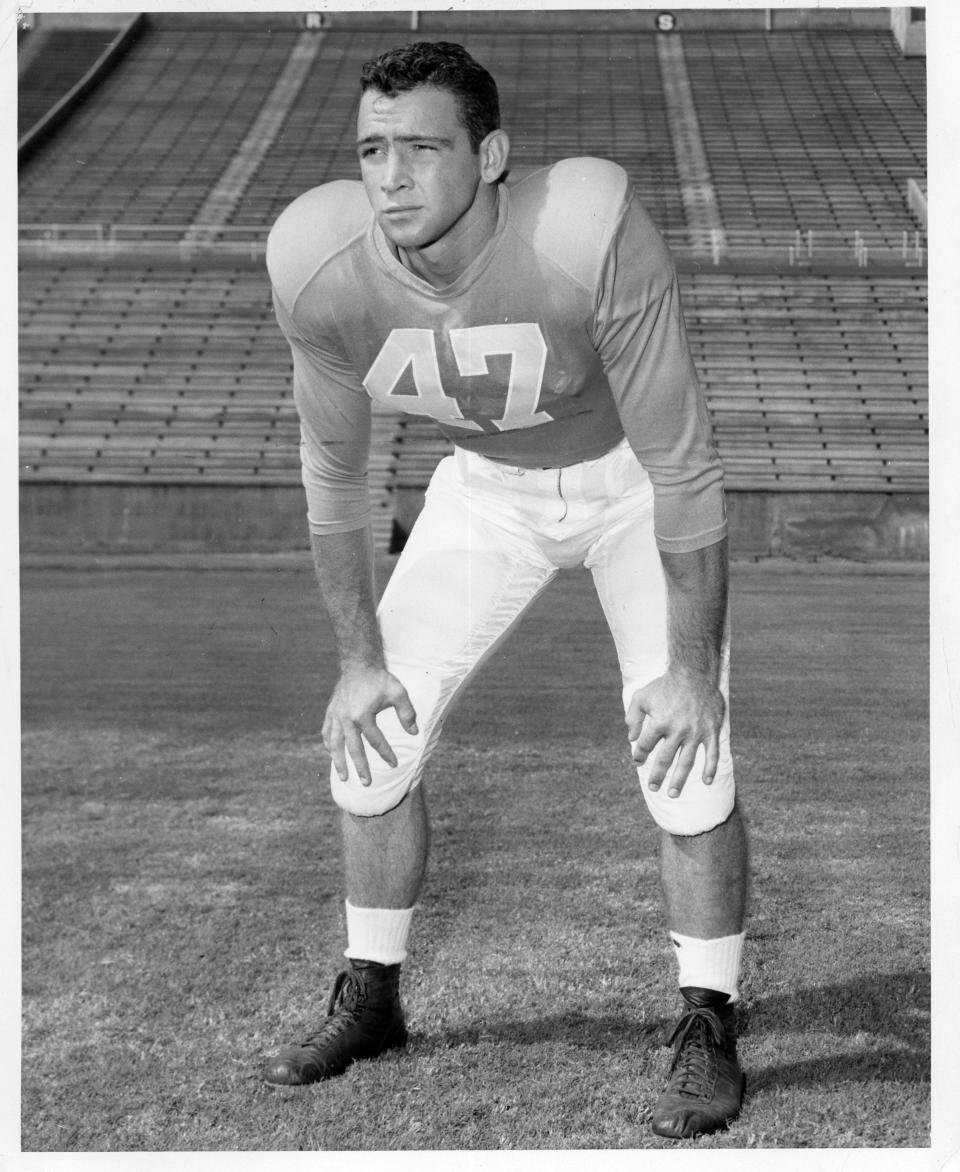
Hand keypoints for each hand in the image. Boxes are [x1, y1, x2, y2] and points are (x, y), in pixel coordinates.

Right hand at [322, 666, 417, 785]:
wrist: (359, 663)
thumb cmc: (380, 679)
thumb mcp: (398, 693)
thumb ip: (407, 714)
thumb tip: (414, 733)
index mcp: (363, 715)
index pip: (376, 741)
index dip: (386, 754)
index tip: (394, 764)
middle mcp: (346, 719)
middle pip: (353, 749)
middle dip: (361, 767)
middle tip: (367, 783)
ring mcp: (336, 715)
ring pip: (335, 744)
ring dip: (339, 762)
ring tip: (344, 777)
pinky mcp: (331, 711)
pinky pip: (326, 732)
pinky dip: (328, 745)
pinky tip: (332, 754)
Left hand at [625, 669, 724, 797]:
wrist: (694, 673)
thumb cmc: (665, 685)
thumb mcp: (642, 696)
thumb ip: (633, 717)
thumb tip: (630, 738)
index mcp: (659, 723)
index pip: (645, 746)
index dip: (639, 756)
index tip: (637, 762)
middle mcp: (677, 730)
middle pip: (665, 760)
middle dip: (657, 776)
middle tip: (653, 788)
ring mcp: (696, 732)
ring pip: (686, 762)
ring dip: (679, 780)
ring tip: (673, 793)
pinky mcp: (711, 731)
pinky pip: (712, 754)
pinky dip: (710, 769)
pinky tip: (706, 781)